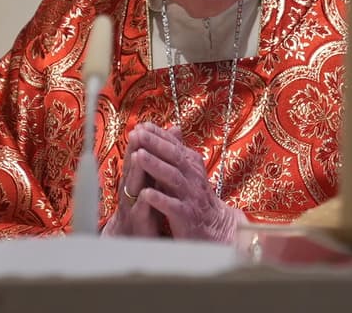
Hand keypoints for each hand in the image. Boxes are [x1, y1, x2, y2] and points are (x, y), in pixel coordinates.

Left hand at [102, 122, 244, 242]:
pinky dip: (160, 199)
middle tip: (137, 133)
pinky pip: (173, 206)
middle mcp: (193, 176)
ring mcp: (190, 196)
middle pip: (173, 157)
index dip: (158, 134)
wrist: (215, 226)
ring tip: (138, 155)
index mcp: (191, 164)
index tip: (140, 125)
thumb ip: (178, 152)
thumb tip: (172, 127)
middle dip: (154, 144)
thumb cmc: (195, 196)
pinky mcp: (187, 216)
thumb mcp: (189, 171)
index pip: (174, 145)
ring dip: (155, 166)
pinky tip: (146, 194)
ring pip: (172, 178)